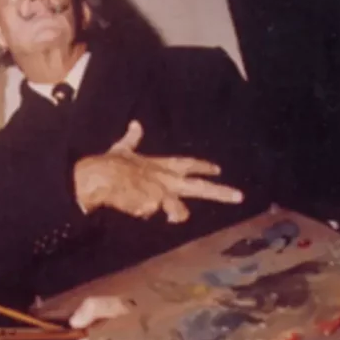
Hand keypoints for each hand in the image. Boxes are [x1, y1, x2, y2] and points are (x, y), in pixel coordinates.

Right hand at [73, 120, 242, 223]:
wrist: (100, 176)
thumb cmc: (109, 164)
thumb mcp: (124, 148)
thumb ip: (133, 138)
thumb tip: (136, 123)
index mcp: (160, 165)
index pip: (187, 163)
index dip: (203, 166)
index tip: (218, 169)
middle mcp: (166, 179)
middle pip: (199, 186)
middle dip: (220, 191)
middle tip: (239, 196)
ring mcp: (162, 192)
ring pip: (180, 210)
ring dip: (177, 214)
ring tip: (172, 216)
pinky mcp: (154, 205)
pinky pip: (151, 214)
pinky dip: (143, 212)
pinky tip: (133, 208)